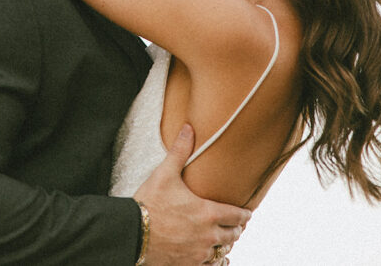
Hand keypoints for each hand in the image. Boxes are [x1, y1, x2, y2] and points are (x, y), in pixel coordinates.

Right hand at [134, 125, 250, 264]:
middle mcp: (208, 236)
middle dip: (236, 229)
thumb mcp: (165, 174)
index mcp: (208, 213)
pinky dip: (213, 261)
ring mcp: (198, 253)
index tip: (248, 213)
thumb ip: (180, 151)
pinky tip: (212, 259)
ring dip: (224, 245)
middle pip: (232, 235)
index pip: (237, 216)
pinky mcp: (187, 264)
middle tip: (237, 226)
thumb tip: (189, 128)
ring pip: (221, 252)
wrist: (132, 233)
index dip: (245, 214)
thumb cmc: (149, 203)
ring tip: (225, 241)